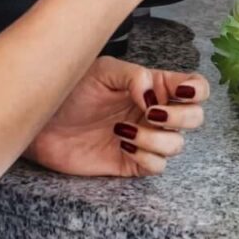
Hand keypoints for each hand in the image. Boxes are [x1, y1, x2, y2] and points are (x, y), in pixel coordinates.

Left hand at [26, 58, 208, 177]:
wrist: (41, 120)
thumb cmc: (70, 89)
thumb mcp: (103, 71)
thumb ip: (135, 77)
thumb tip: (155, 97)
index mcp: (153, 86)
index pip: (195, 88)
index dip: (197, 91)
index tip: (179, 93)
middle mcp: (153, 113)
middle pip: (196, 119)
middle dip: (179, 117)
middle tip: (150, 113)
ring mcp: (144, 139)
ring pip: (177, 146)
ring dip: (154, 138)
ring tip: (122, 129)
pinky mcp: (131, 163)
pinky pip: (157, 167)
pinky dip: (145, 157)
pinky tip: (122, 146)